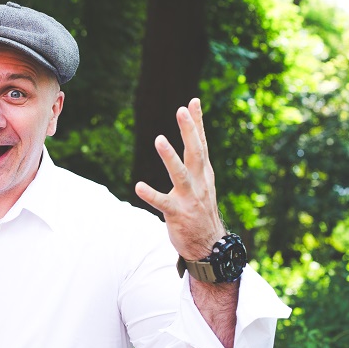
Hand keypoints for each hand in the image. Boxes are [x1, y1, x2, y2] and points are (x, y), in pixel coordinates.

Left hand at [134, 98, 224, 260]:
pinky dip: (151, 194)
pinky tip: (138, 186)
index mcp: (204, 174)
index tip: (193, 101)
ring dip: (170, 157)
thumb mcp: (202, 183)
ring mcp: (189, 198)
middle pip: (195, 152)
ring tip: (159, 139)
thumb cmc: (201, 210)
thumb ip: (196, 162)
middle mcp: (199, 182)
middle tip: (181, 110)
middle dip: (189, 130)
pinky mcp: (177, 214)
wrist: (210, 246)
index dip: (198, 123)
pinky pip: (162, 203)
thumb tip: (194, 137)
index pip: (201, 144)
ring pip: (180, 174)